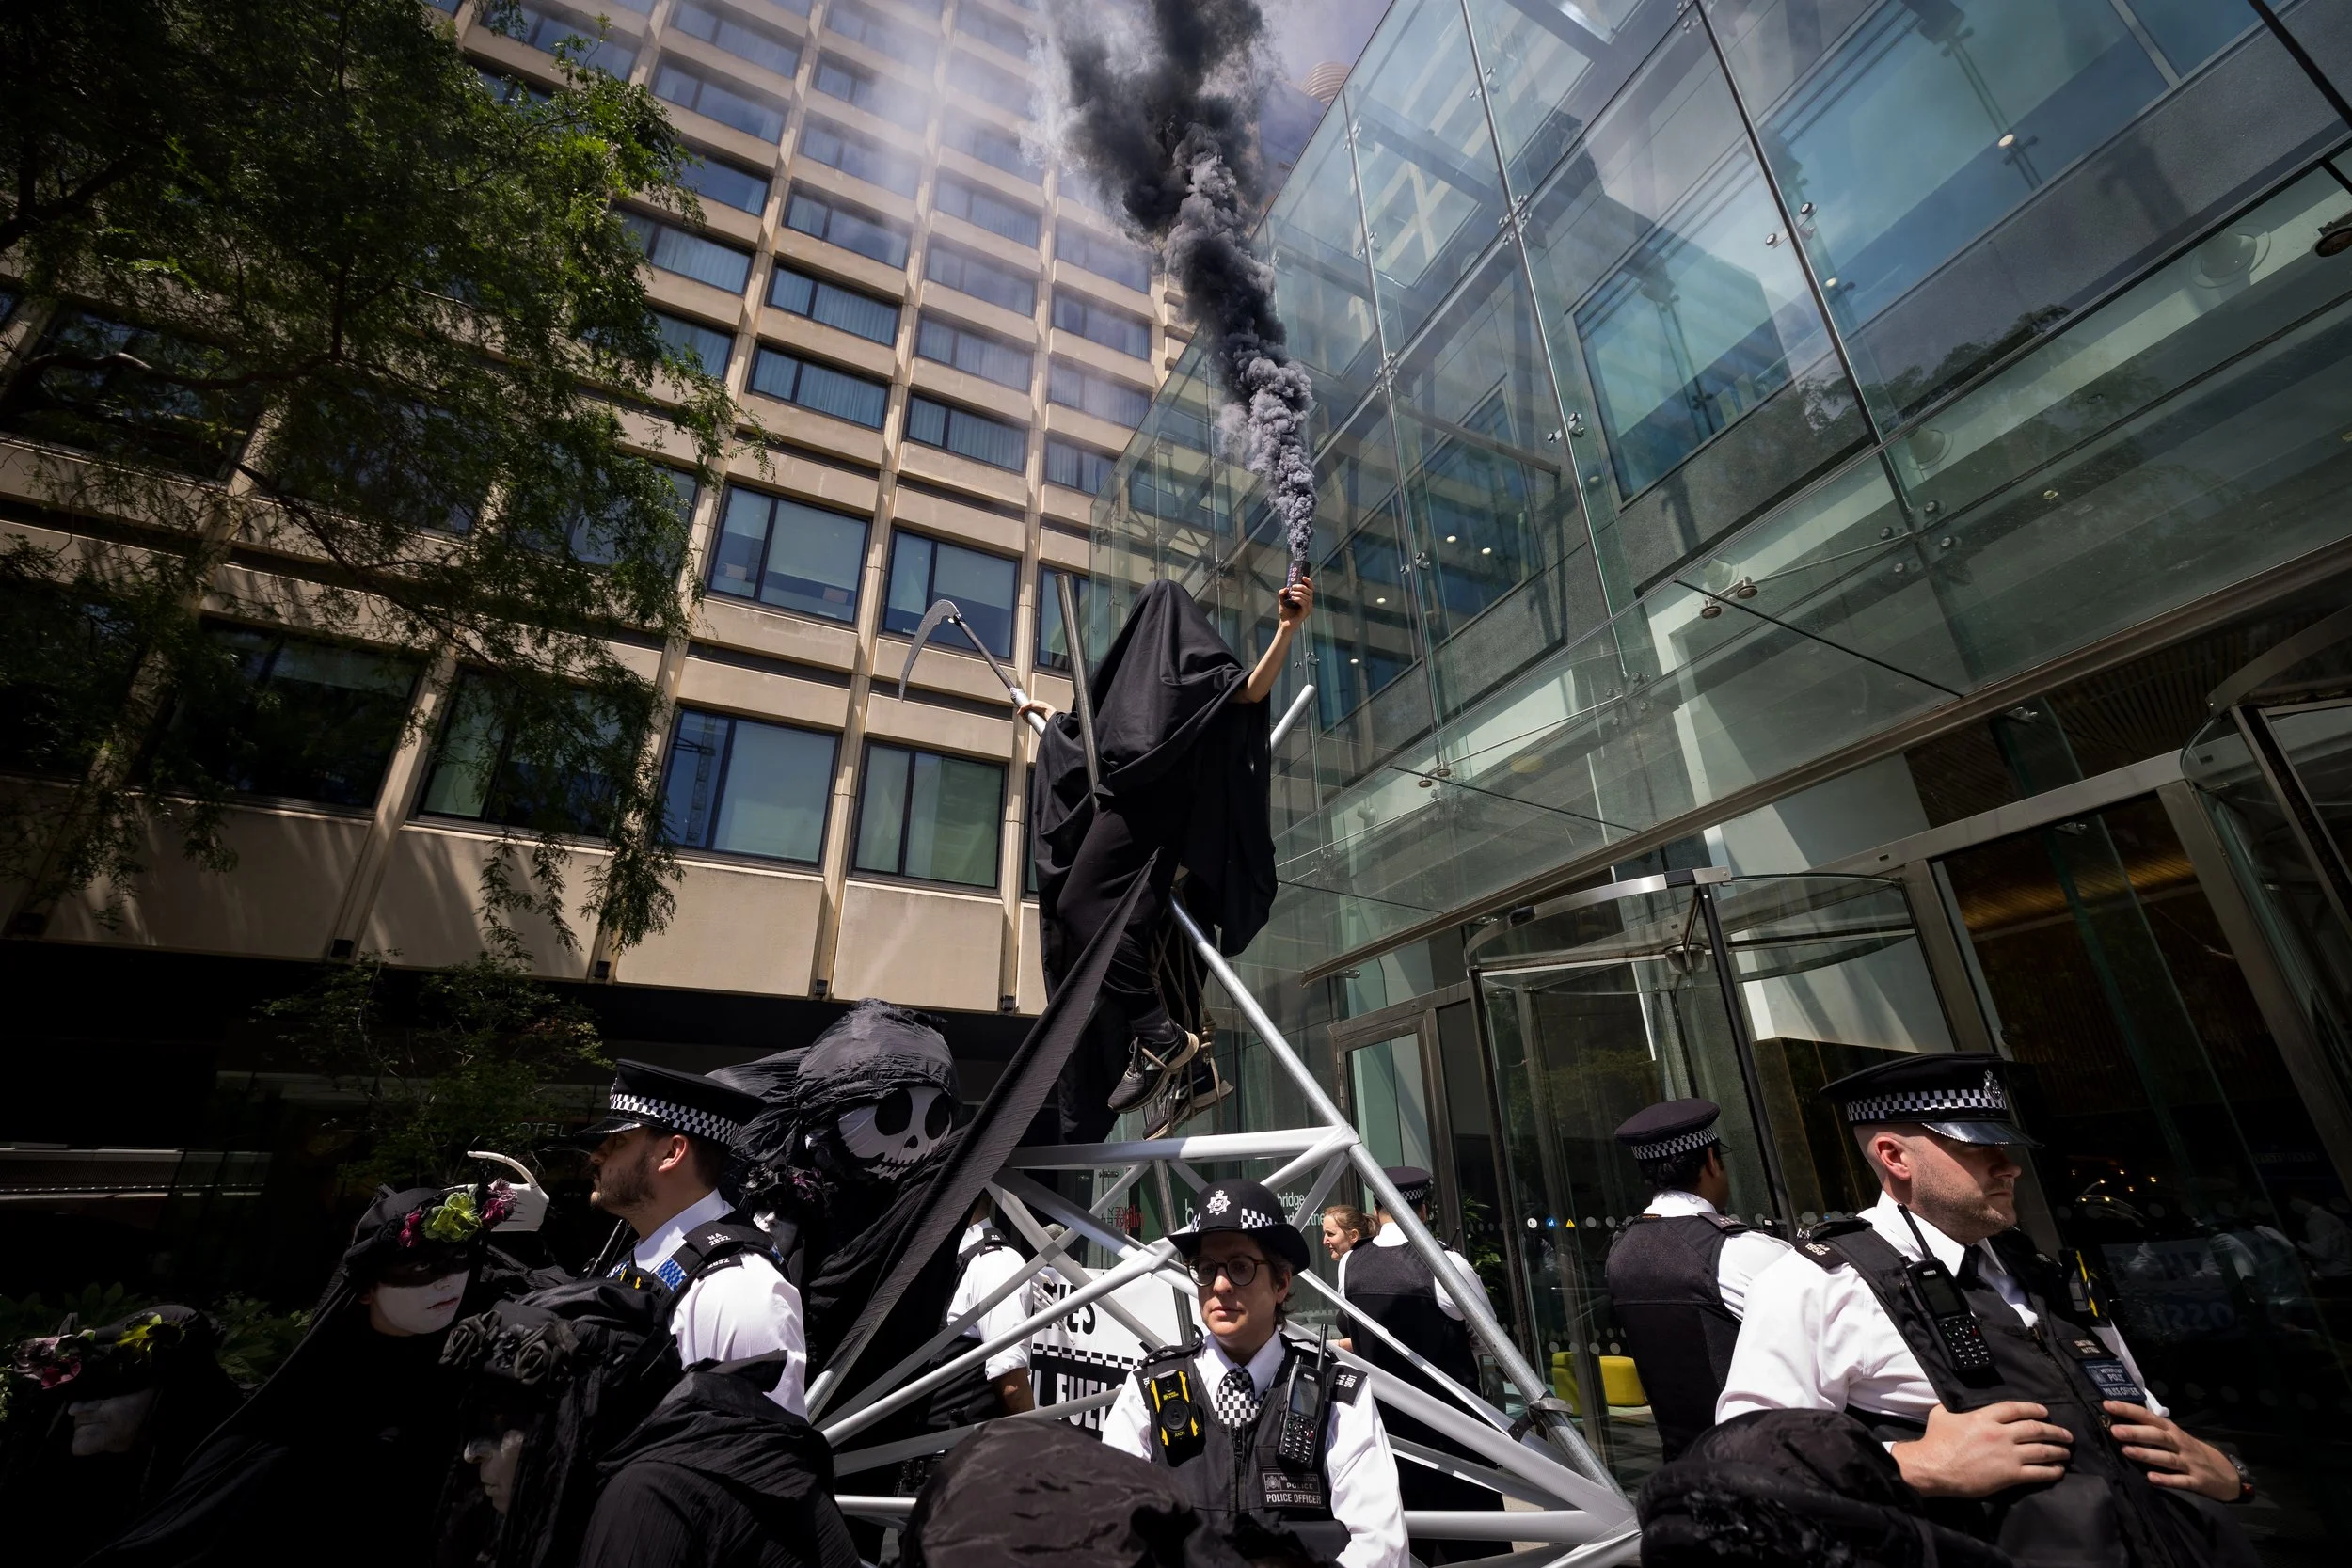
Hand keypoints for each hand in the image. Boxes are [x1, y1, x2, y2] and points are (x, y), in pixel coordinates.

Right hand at [1016, 698, 1053, 722]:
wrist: (1048, 712)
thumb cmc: (1043, 706)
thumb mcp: (1031, 704)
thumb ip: (1023, 707)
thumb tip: (1019, 712)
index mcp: (1033, 704)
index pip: (1025, 706)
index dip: (1022, 709)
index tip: (1020, 712)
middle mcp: (1034, 709)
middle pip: (1025, 712)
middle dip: (1023, 715)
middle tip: (1023, 716)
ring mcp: (1035, 714)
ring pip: (1027, 717)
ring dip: (1025, 718)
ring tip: (1026, 719)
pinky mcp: (1036, 719)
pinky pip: (1030, 721)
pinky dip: (1028, 721)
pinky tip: (1028, 721)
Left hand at [1277, 574, 1313, 629]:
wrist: (1284, 624)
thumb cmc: (1285, 613)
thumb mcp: (1282, 601)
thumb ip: (1282, 594)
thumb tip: (1285, 588)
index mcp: (1306, 599)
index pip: (1311, 588)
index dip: (1309, 582)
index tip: (1303, 577)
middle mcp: (1309, 603)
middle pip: (1310, 591)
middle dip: (1301, 587)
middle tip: (1293, 587)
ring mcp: (1308, 608)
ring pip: (1308, 597)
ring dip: (1299, 593)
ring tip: (1291, 594)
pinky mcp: (1305, 613)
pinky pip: (1304, 603)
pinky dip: (1298, 599)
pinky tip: (1292, 598)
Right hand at [1892, 1402, 2071, 1498]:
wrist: (1934, 1467)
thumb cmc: (1935, 1441)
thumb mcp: (1941, 1415)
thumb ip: (1953, 1408)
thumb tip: (1953, 1403)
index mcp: (1984, 1417)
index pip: (2016, 1409)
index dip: (2033, 1409)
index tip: (2045, 1412)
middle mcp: (2000, 1433)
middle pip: (2035, 1428)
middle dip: (2054, 1430)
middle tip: (2066, 1434)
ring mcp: (2007, 1454)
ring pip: (2041, 1450)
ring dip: (2057, 1450)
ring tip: (2066, 1451)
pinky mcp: (2010, 1475)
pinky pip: (2038, 1472)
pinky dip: (2051, 1471)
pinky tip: (2059, 1471)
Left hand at [2105, 1402, 2242, 1500]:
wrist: (2227, 1474)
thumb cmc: (2191, 1452)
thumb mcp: (2175, 1437)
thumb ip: (2152, 1430)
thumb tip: (2119, 1421)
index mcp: (2172, 1431)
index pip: (2149, 1416)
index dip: (2129, 1410)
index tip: (2108, 1405)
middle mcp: (2180, 1444)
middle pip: (2157, 1436)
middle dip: (2136, 1432)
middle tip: (2115, 1431)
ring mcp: (2189, 1463)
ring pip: (2167, 1458)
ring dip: (2147, 1454)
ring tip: (2127, 1451)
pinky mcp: (2197, 1481)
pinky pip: (2180, 1481)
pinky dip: (2166, 1480)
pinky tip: (2151, 1479)